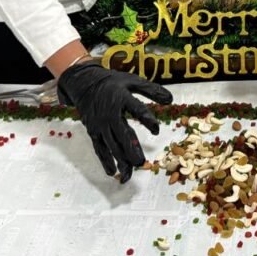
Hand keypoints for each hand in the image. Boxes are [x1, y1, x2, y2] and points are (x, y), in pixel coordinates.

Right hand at [57, 61, 172, 182]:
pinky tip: (112, 172)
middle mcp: (110, 113)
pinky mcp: (93, 132)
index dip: (146, 119)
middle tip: (141, 162)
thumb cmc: (113, 83)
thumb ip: (151, 90)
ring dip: (120, 160)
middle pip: (121, 133)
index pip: (136, 110)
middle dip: (130, 149)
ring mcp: (100, 124)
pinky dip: (105, 160)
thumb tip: (171, 99)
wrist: (85, 84)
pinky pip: (99, 148)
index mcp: (121, 98)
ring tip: (129, 173)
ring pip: (111, 144)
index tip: (156, 130)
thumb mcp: (132, 81)